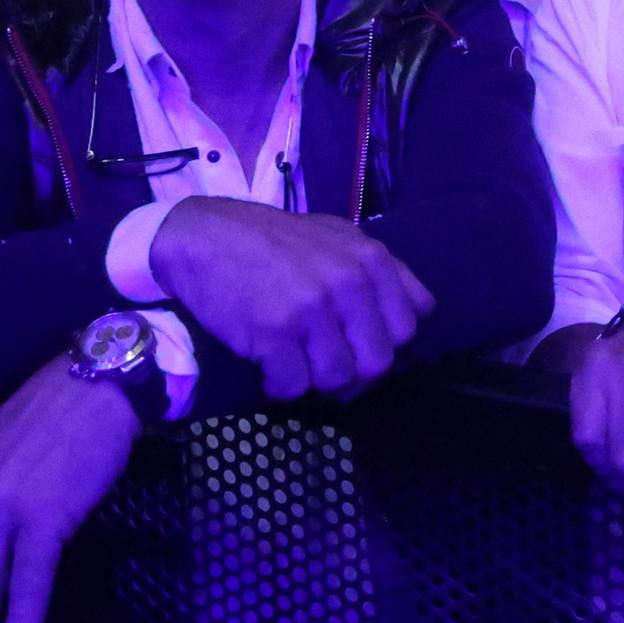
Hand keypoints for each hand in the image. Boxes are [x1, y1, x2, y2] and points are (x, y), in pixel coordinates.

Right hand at [147, 198, 432, 401]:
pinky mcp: (275, 332)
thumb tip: (419, 312)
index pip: (408, 326)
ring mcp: (312, 309)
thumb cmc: (273, 241)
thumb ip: (380, 271)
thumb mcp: (338, 238)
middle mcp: (348, 283)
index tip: (356, 343)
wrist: (204, 236)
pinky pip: (294, 386)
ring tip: (292, 358)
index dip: (383, 342)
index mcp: (370, 260)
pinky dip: (279, 385)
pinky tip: (267, 365)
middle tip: (322, 362)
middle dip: (352, 371)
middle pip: (378, 362)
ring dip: (314, 379)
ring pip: (337, 379)